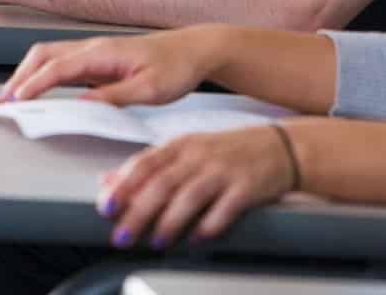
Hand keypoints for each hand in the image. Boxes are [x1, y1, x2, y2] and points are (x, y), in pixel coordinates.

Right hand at [1, 28, 219, 104]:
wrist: (196, 50)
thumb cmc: (177, 67)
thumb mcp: (150, 89)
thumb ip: (114, 97)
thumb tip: (82, 106)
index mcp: (103, 53)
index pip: (57, 68)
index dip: (33, 85)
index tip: (15, 102)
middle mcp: (94, 47)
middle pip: (43, 55)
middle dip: (19, 77)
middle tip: (2, 103)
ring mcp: (94, 51)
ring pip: (49, 56)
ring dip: (27, 74)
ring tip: (12, 98)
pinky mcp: (98, 58)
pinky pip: (61, 62)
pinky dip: (42, 74)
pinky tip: (38, 90)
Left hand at [97, 125, 295, 249]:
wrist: (279, 147)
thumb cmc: (227, 151)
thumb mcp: (186, 150)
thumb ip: (149, 166)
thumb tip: (108, 182)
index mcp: (181, 144)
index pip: (144, 164)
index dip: (122, 187)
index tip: (105, 208)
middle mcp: (200, 155)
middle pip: (162, 184)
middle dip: (138, 213)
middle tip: (122, 236)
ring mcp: (223, 170)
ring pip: (190, 196)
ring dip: (170, 222)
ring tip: (157, 241)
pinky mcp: (246, 187)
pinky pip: (224, 208)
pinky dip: (209, 225)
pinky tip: (197, 238)